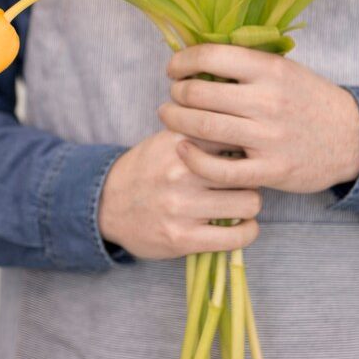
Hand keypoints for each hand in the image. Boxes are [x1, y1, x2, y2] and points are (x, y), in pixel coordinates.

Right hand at [98, 129, 261, 259]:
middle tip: (245, 180)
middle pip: (249, 168)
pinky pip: (236, 237)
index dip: (248, 143)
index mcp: (181, 140)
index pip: (236, 133)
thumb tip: (245, 120)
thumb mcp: (168, 138)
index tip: (248, 152)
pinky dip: (247, 232)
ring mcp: (182, 206)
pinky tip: (242, 226)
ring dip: (250, 204)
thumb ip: (201, 129)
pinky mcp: (182, 238)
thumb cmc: (147, 168)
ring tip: (241, 203)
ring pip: (249, 203)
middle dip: (253, 175)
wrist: (105, 204)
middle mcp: (182, 170)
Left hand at [159, 45, 358, 193]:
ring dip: (176, 120)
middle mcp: (268, 100)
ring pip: (203, 128)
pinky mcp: (271, 170)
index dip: (182, 61)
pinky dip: (193, 159)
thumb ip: (247, 63)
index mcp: (271, 69)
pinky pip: (219, 169)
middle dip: (176, 93)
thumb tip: (197, 53)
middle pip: (199, 93)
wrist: (353, 138)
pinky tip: (183, 150)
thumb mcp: (285, 69)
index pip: (211, 55)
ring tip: (169, 116)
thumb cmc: (309, 99)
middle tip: (173, 95)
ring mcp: (269, 137)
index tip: (174, 68)